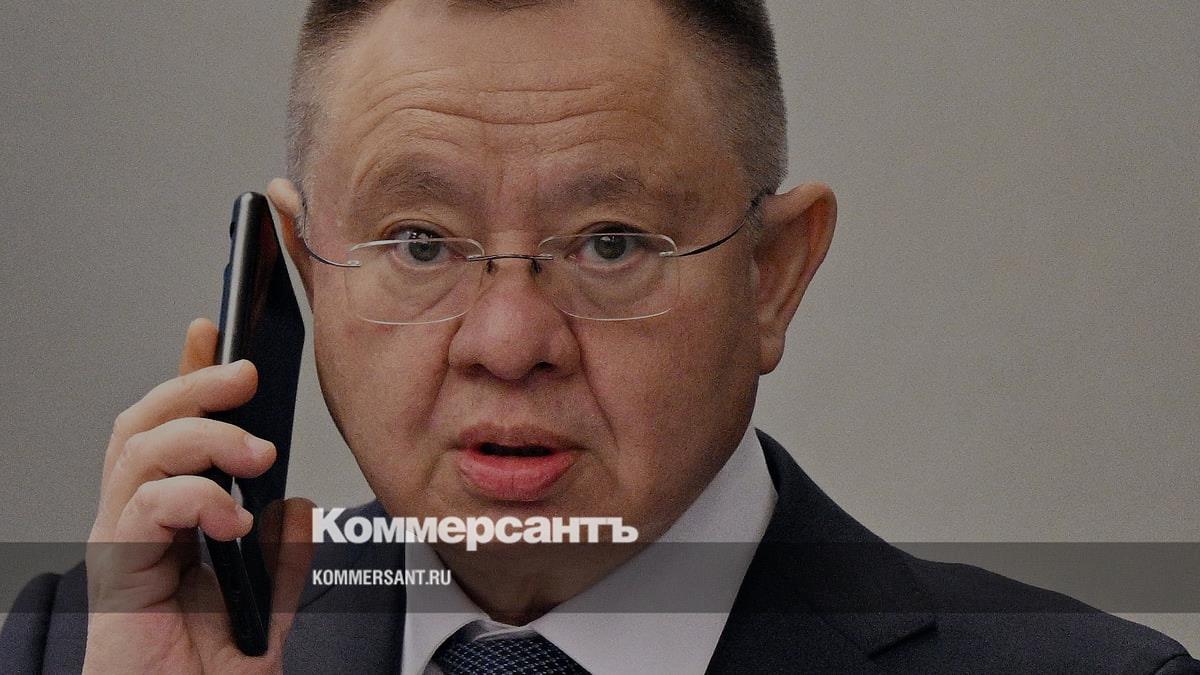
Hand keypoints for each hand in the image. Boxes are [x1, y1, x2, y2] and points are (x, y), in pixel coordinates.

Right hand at [83, 318, 313, 672]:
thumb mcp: (266, 614)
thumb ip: (282, 563)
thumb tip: (298, 508)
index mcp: (170, 525)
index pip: (171, 431)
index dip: (188, 378)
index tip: (213, 333)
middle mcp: (135, 526)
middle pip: (143, 424)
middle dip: (192, 385)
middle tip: (245, 375)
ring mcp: (121, 547)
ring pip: (137, 449)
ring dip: (202, 435)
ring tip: (254, 453)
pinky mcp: (115, 575)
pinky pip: (142, 506)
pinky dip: (193, 498)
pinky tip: (230, 520)